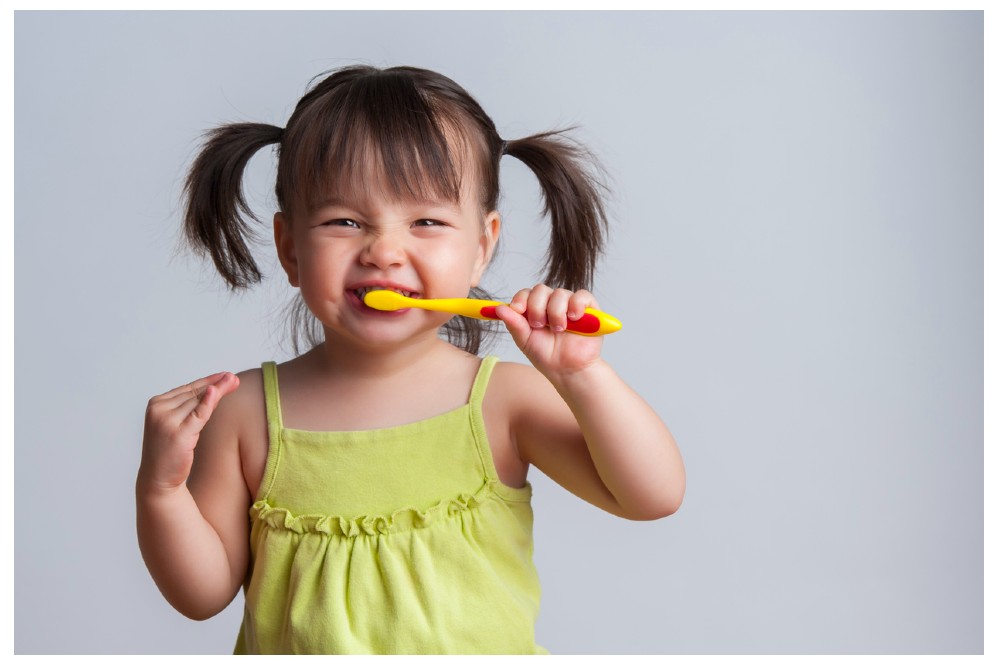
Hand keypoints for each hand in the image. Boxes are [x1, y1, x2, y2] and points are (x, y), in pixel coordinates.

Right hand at [138, 372, 239, 495]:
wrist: (158, 479)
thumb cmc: (170, 452)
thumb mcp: (179, 425)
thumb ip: (192, 407)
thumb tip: (215, 390)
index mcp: (156, 404)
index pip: (187, 389)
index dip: (208, 381)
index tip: (225, 375)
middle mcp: (158, 410)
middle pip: (194, 393)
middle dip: (216, 384)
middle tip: (234, 377)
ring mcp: (166, 421)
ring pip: (198, 402)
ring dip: (218, 390)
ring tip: (234, 381)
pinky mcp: (177, 434)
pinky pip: (198, 415)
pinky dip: (208, 403)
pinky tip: (216, 392)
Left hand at [495, 285, 603, 379]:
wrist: (567, 370)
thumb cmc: (546, 356)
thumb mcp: (525, 340)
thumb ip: (513, 323)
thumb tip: (499, 308)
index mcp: (535, 309)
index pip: (526, 293)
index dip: (521, 299)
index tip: (517, 310)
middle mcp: (551, 304)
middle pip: (541, 289)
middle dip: (537, 307)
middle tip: (539, 325)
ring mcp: (570, 305)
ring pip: (560, 293)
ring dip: (556, 312)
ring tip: (559, 329)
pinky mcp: (589, 309)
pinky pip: (582, 296)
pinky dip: (576, 304)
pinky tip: (573, 318)